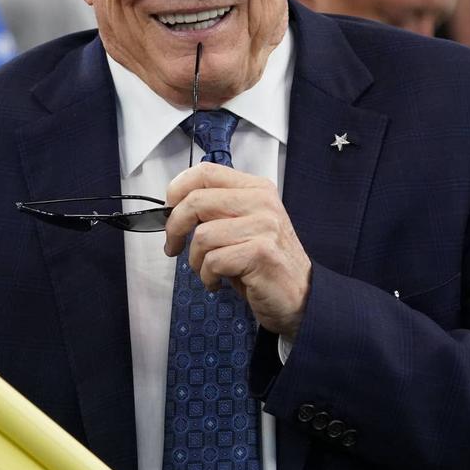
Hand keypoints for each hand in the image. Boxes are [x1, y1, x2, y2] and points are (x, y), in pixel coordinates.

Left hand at [165, 162, 311, 337]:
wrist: (301, 297)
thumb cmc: (265, 264)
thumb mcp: (244, 226)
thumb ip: (217, 210)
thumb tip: (175, 208)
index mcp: (256, 189)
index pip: (205, 172)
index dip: (177, 189)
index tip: (168, 209)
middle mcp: (262, 202)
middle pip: (196, 201)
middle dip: (175, 228)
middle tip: (174, 246)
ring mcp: (263, 226)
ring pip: (202, 236)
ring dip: (196, 261)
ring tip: (209, 271)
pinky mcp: (261, 253)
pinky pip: (213, 261)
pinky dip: (208, 277)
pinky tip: (219, 282)